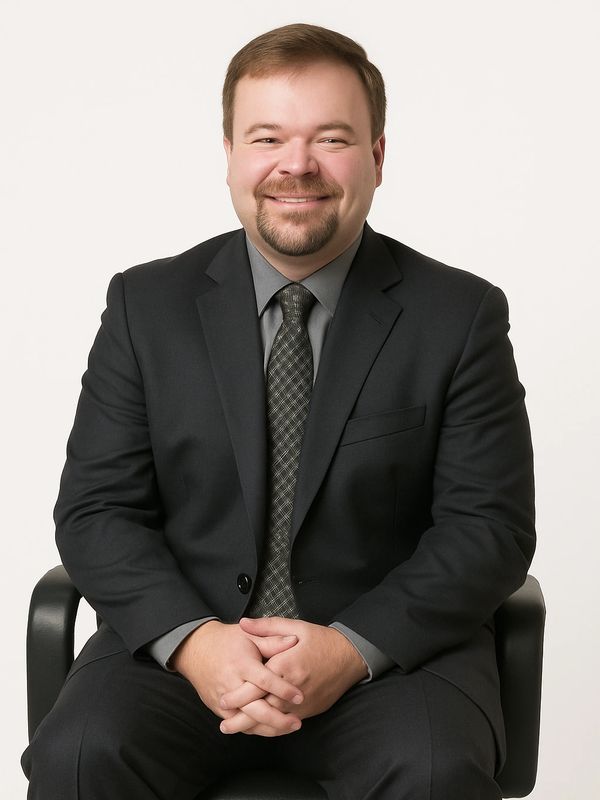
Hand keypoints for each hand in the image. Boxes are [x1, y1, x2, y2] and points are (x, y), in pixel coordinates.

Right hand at [171, 620, 303, 735]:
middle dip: (278, 719)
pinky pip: (238, 724)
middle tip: (297, 722)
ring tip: (289, 728)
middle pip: (255, 709)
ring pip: (247, 721)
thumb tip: (294, 641)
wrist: (196, 649)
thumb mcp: (249, 635)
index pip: (264, 680)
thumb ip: (272, 641)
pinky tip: (271, 729)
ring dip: (269, 728)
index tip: (300, 695)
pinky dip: (255, 728)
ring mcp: (222, 699)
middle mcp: (231, 684)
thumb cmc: (227, 641)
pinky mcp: (217, 709)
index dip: (283, 689)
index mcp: (241, 664)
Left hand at [219, 617, 367, 733]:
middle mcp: (293, 687)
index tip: (223, 699)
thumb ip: (267, 627)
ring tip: (236, 730)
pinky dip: (272, 728)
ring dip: (254, 727)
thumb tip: (244, 624)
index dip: (238, 695)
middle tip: (224, 724)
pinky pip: (287, 723)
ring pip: (274, 720)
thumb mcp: (295, 626)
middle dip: (241, 718)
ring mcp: (302, 701)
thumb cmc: (321, 640)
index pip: (258, 685)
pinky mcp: (309, 709)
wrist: (350, 656)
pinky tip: (260, 729)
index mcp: (286, 665)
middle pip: (262, 707)